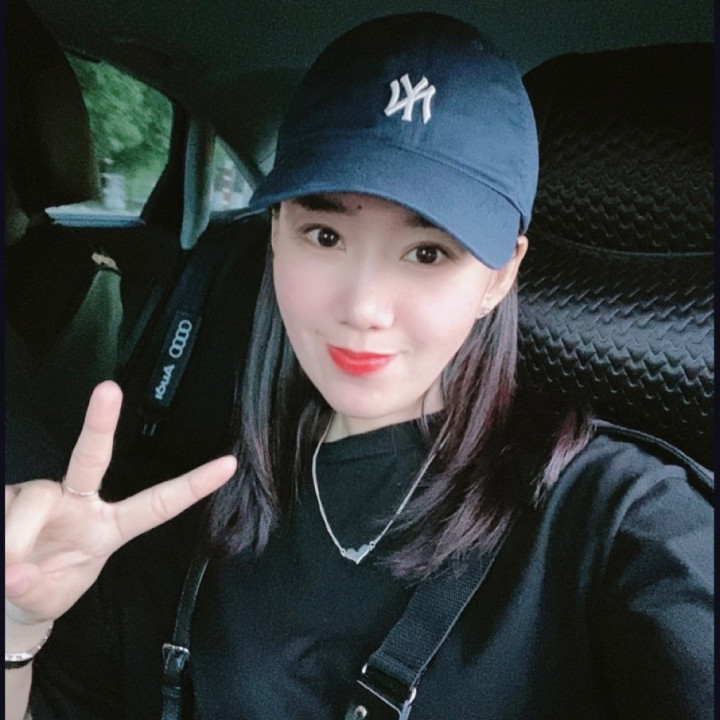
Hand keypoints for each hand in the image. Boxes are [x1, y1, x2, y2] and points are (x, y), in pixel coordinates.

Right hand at [5, 381, 236, 634]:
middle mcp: (79, 501)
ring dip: (15, 536)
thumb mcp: (47, 599)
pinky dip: (0, 535)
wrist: (6, 594)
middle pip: (92, 458)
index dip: (192, 486)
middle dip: (102, 422)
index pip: (157, 505)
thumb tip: (13, 573)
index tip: (228, 465)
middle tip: (109, 390)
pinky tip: (1, 551)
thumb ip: (33, 588)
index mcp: (109, 527)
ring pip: (35, 500)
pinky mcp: (7, 494)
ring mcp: (42, 494)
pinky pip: (2, 506)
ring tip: (9, 567)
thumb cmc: (42, 589)